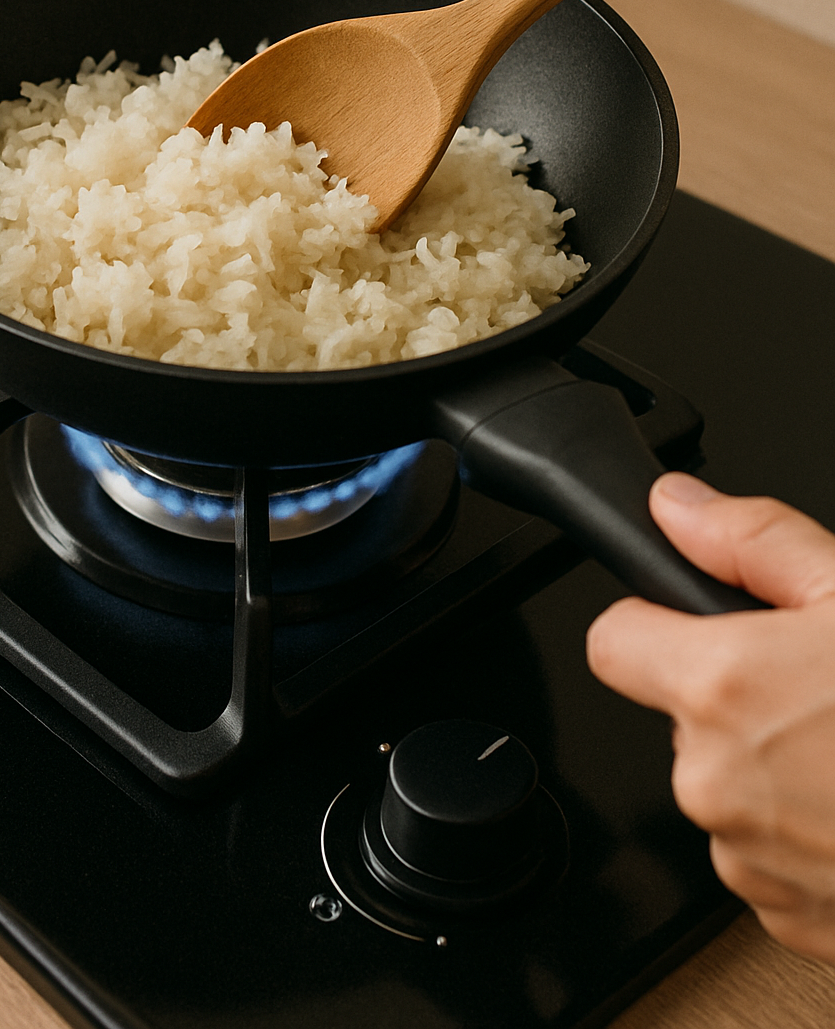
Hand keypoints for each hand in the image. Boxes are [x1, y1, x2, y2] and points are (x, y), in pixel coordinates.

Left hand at [586, 471, 834, 960]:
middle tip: (824, 694)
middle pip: (683, 720)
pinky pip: (766, 858)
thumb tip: (677, 508)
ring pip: (727, 792)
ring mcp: (750, 862)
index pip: (613, 642)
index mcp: (723, 688)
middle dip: (738, 702)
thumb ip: (753, 542)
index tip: (694, 626)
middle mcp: (716, 783)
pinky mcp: (786, 919)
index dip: (654, 624)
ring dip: (775, 775)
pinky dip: (806, 837)